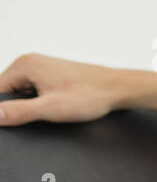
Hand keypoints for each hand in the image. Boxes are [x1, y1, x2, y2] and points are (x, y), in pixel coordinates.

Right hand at [0, 53, 122, 125]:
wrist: (119, 89)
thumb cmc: (91, 94)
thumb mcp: (51, 108)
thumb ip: (19, 112)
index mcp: (24, 65)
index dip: (3, 109)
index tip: (15, 119)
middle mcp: (31, 62)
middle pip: (8, 92)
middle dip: (18, 107)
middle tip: (41, 114)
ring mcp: (42, 69)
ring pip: (22, 93)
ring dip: (32, 106)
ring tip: (53, 109)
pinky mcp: (52, 76)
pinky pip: (36, 92)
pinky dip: (42, 102)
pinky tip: (57, 107)